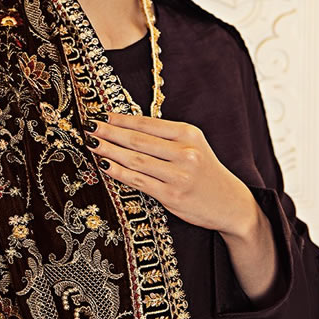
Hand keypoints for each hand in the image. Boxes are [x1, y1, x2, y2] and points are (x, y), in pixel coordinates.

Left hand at [86, 113, 278, 300]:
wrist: (230, 203)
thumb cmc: (205, 173)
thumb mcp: (193, 147)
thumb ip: (165, 138)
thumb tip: (125, 128)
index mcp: (189, 134)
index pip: (147, 123)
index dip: (120, 119)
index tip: (101, 114)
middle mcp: (185, 152)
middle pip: (138, 140)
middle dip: (109, 132)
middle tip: (89, 126)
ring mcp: (179, 175)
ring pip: (135, 159)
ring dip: (109, 150)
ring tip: (92, 143)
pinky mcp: (172, 195)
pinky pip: (139, 181)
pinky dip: (119, 172)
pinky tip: (105, 165)